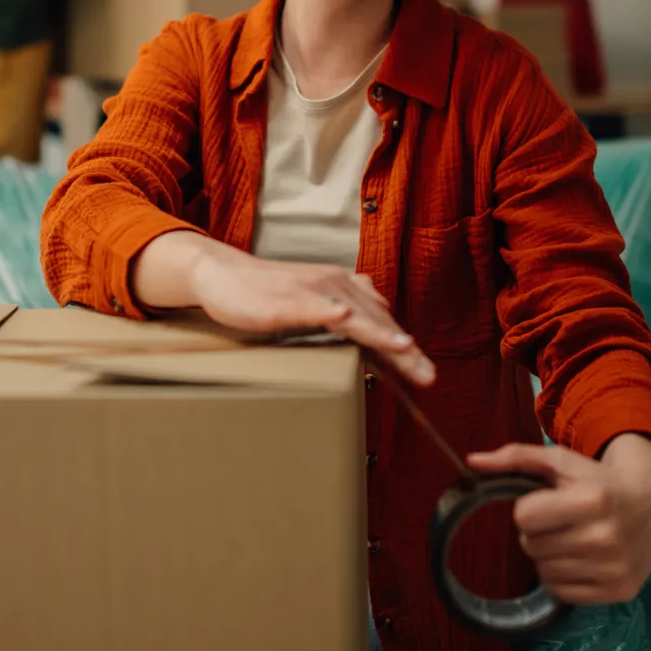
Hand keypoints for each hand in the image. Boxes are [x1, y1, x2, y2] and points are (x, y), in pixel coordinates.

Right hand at [186, 242, 434, 387]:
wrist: (223, 274)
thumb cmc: (267, 290)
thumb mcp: (314, 294)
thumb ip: (345, 298)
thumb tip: (376, 305)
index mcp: (341, 287)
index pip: (381, 319)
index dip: (405, 346)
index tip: (426, 372)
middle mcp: (332, 285)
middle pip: (375, 321)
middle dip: (403, 351)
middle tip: (427, 376)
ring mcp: (308, 292)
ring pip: (352, 315)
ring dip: (379, 332)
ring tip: (403, 349)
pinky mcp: (283, 301)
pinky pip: (310, 306)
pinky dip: (329, 311)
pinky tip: (343, 316)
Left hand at [467, 433, 650, 605]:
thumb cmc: (598, 480)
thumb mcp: (560, 461)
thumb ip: (515, 458)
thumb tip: (472, 461)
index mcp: (591, 500)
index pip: (523, 517)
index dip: (530, 509)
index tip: (549, 503)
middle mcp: (605, 537)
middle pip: (531, 546)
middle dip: (538, 533)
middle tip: (562, 521)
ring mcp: (614, 568)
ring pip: (544, 571)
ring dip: (549, 556)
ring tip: (572, 538)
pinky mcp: (619, 591)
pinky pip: (562, 593)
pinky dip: (563, 577)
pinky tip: (581, 558)